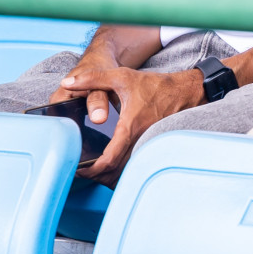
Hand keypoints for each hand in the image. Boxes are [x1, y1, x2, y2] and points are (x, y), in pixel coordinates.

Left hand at [51, 66, 203, 185]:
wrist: (184, 92)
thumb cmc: (155, 86)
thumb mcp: (122, 76)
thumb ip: (94, 78)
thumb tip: (68, 82)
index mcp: (129, 128)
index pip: (108, 161)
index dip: (90, 169)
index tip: (78, 166)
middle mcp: (139, 142)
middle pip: (113, 174)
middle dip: (95, 176)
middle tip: (80, 169)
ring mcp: (147, 148)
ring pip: (124, 175)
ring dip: (107, 177)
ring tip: (92, 170)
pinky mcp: (151, 149)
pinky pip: (134, 170)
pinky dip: (121, 174)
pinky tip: (112, 168)